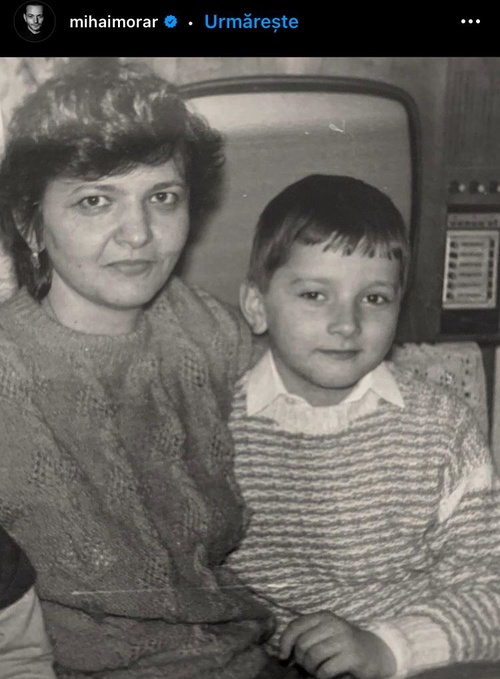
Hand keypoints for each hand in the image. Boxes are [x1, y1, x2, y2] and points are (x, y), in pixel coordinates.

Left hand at [279, 612, 396, 678]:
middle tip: (308, 666)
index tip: (283, 657)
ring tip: (317, 671)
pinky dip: (321, 676)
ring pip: (312, 656)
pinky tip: (326, 675)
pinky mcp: (352, 656)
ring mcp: (344, 639)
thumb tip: (282, 653)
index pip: (295, 626)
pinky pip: (325, 670)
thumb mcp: (325, 633)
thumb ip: (306, 636)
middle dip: (300, 660)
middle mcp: (333, 624)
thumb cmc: (343, 644)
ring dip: (311, 669)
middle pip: (302, 644)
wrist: (375, 652)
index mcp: (323, 617)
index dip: (285, 642)